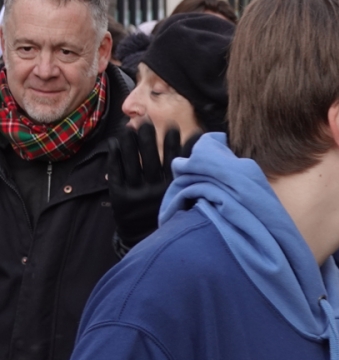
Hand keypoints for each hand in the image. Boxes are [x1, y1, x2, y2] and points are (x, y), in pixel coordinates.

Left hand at [107, 124, 196, 246]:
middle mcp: (154, 191)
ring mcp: (135, 193)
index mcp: (172, 190)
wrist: (144, 238)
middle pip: (150, 159)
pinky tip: (115, 142)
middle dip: (148, 138)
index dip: (175, 144)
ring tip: (129, 126)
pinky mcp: (119, 197)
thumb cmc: (169, 213)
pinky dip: (115, 156)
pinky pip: (116, 172)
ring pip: (131, 163)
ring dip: (130, 143)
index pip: (175, 162)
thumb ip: (192, 177)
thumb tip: (202, 153)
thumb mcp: (184, 199)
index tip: (174, 127)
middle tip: (146, 121)